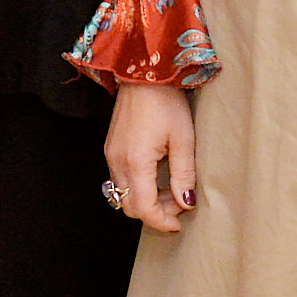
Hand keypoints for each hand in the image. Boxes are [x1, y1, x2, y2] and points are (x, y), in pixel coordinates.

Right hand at [105, 83, 197, 231]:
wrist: (143, 73)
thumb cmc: (165, 101)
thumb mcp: (183, 139)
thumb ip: (183, 175)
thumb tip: (186, 203)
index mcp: (135, 162)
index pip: (143, 209)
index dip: (162, 222)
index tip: (179, 223)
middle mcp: (117, 162)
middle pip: (130, 207)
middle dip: (155, 213)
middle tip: (178, 203)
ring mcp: (111, 155)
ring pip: (123, 195)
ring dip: (146, 200)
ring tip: (171, 189)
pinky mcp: (111, 149)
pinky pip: (119, 180)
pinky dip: (137, 187)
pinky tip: (156, 176)